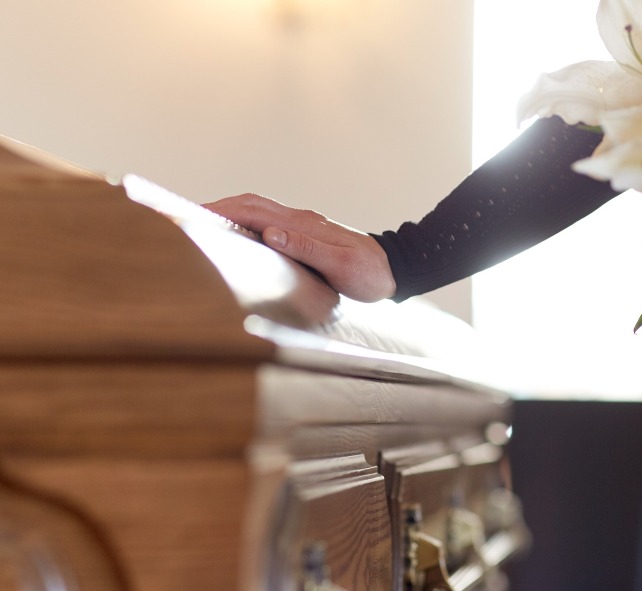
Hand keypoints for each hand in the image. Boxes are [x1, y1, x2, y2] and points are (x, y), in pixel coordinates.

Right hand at [202, 193, 395, 301]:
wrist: (395, 270)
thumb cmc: (370, 274)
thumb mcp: (341, 266)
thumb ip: (307, 249)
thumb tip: (270, 233)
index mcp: (303, 225)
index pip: (253, 210)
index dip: (221, 210)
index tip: (192, 213)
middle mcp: (300, 220)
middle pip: (250, 205)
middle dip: (217, 208)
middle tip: (184, 216)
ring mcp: (302, 226)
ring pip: (258, 212)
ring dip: (229, 214)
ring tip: (202, 225)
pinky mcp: (306, 236)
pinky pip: (268, 224)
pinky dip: (245, 225)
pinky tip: (235, 237)